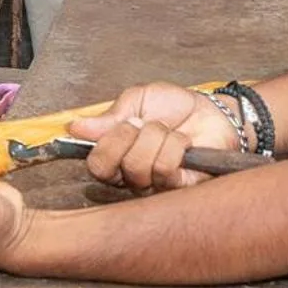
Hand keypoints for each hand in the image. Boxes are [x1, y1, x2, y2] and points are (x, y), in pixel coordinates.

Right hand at [67, 82, 242, 191]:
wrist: (212, 112)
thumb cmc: (175, 106)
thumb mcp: (137, 99)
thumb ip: (109, 116)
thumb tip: (75, 127)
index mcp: (116, 155)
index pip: (95, 164)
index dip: (107, 142)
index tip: (125, 123)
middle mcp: (131, 175)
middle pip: (110, 169)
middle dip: (131, 136)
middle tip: (147, 124)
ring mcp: (154, 185)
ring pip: (139, 166)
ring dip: (157, 137)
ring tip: (169, 132)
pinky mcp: (178, 188)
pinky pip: (165, 169)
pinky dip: (176, 146)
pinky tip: (184, 144)